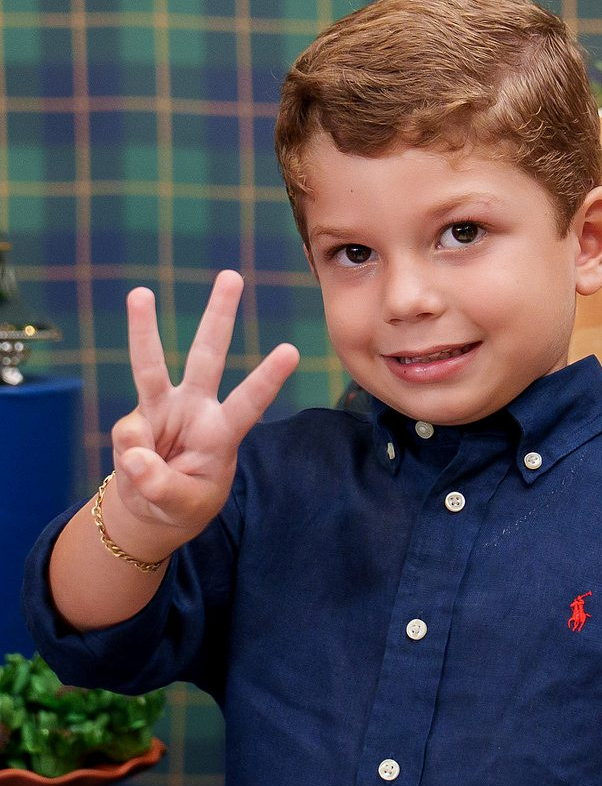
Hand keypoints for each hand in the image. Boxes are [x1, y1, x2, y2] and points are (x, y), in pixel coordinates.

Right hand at [109, 270, 298, 551]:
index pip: (249, 402)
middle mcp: (195, 409)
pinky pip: (126, 433)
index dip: (267, 378)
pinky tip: (140, 471)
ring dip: (144, 329)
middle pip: (207, 356)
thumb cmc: (181, 503)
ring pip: (150, 366)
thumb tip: (134, 451)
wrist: (152, 509)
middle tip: (232, 276)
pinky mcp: (135, 419)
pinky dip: (130, 455)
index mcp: (222, 432)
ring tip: (140, 293)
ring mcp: (163, 410)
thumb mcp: (180, 504)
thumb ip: (159, 483)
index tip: (292, 350)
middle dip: (219, 317)